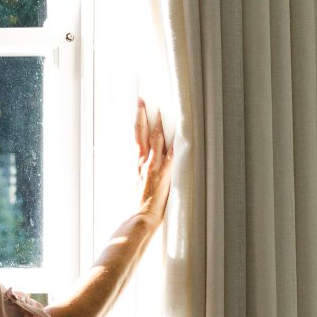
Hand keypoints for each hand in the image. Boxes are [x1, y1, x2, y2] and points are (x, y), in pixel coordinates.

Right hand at [132, 98, 175, 223]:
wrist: (141, 216)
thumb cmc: (141, 205)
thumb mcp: (139, 185)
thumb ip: (143, 173)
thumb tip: (147, 165)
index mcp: (138, 164)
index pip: (137, 138)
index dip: (137, 122)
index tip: (139, 108)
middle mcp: (144, 161)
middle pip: (141, 133)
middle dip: (141, 115)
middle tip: (141, 99)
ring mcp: (153, 166)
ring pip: (154, 139)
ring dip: (157, 123)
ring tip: (159, 109)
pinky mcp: (162, 173)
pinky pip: (170, 155)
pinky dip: (174, 143)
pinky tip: (179, 132)